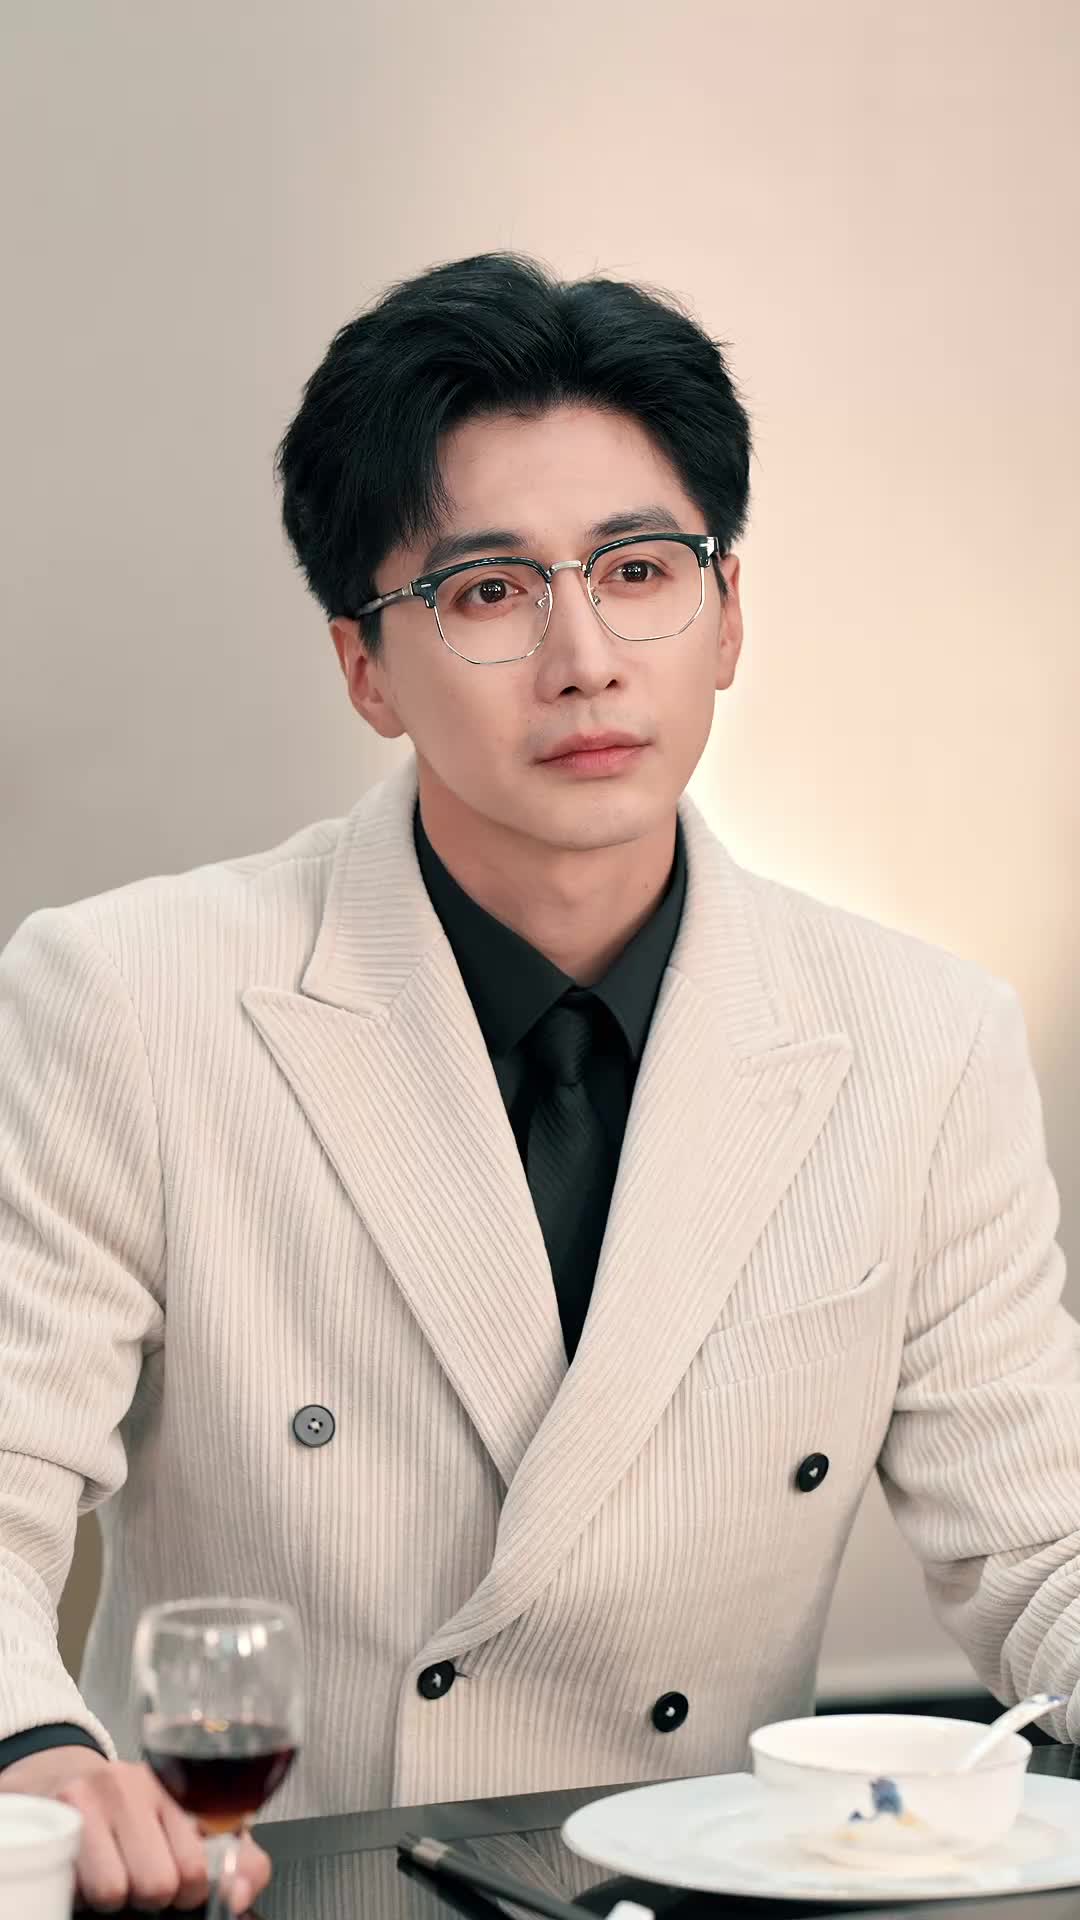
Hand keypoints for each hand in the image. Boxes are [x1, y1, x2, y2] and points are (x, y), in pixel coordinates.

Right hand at [0, 1747, 271, 1911]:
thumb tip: (239, 1897)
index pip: (201, 1865)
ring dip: (113, 1896)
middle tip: (140, 1877)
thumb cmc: (133, 1813)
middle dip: (152, 1896)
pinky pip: (75, 1886)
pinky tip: (85, 1871)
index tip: (182, 1883)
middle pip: (159, 1884)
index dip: (191, 1891)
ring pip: (114, 1891)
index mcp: (181, 1789)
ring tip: (112, 1872)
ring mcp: (97, 1795)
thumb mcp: (191, 1828)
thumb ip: (236, 1862)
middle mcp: (140, 1785)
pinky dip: (80, 1892)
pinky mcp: (60, 1812)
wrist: (61, 1778)